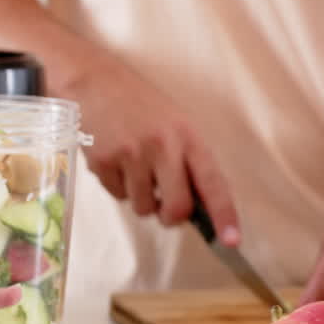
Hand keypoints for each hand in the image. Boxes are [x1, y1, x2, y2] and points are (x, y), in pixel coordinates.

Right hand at [68, 57, 240, 245]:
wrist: (92, 82)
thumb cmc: (137, 103)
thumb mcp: (173, 122)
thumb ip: (186, 159)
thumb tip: (194, 204)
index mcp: (187, 136)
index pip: (212, 182)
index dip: (224, 214)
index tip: (231, 241)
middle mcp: (162, 147)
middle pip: (176, 208)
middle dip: (170, 216)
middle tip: (163, 207)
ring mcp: (130, 156)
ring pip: (142, 207)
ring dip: (139, 197)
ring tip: (133, 168)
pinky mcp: (103, 163)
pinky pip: (117, 195)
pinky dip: (117, 185)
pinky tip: (114, 161)